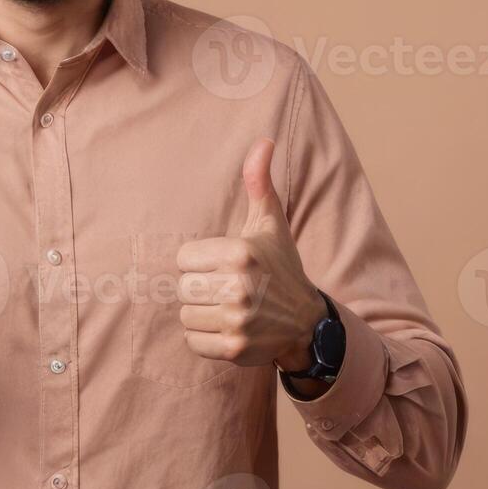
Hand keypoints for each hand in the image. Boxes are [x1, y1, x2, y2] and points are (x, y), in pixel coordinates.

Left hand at [177, 139, 324, 371]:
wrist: (305, 321)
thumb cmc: (279, 266)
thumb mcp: (269, 224)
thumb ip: (258, 182)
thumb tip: (263, 140)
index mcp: (240, 252)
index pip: (183, 259)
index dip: (199, 262)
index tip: (222, 266)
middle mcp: (239, 286)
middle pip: (182, 287)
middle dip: (200, 288)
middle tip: (225, 288)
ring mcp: (237, 319)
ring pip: (186, 314)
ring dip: (202, 313)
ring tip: (227, 307)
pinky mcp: (233, 347)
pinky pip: (192, 341)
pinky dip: (205, 337)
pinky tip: (227, 327)